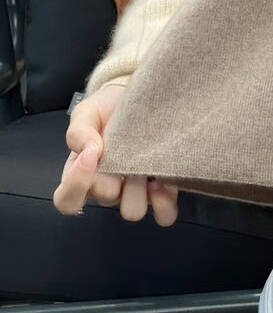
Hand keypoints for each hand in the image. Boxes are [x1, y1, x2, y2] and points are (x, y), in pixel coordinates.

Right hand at [53, 84, 178, 225]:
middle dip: (117, 178)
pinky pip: (163, 214)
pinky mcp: (162, 191)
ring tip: (148, 168)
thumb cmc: (108, 109)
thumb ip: (79, 131)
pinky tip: (165, 181)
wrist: (139, 98)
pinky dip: (165, 203)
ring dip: (141, 191)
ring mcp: (135, 191)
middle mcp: (108, 187)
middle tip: (127, 156)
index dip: (76, 184)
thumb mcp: (87, 113)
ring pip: (133, 211)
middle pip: (106, 200)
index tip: (91, 155)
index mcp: (82, 175)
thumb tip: (88, 150)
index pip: (67, 200)